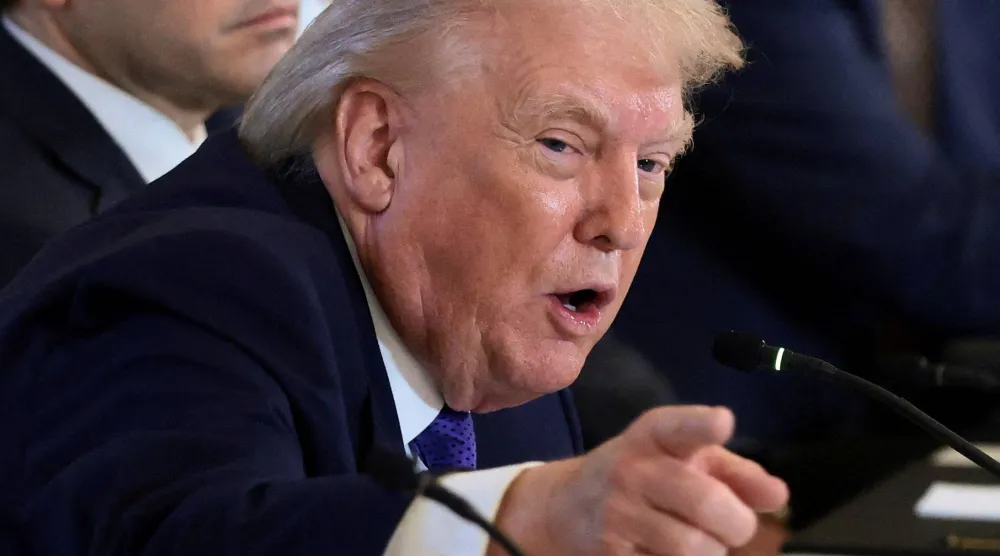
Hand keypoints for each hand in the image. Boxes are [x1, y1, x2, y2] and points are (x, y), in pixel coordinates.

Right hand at [492, 406, 788, 555]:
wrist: (562, 508)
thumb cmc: (640, 477)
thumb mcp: (680, 459)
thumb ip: (734, 472)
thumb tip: (779, 495)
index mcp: (652, 436)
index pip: (677, 426)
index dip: (701, 426)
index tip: (722, 422)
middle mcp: (631, 469)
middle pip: (705, 501)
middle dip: (737, 524)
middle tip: (735, 527)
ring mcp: (616, 513)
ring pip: (693, 547)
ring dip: (710, 552)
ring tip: (698, 541)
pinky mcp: (609, 553)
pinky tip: (663, 551)